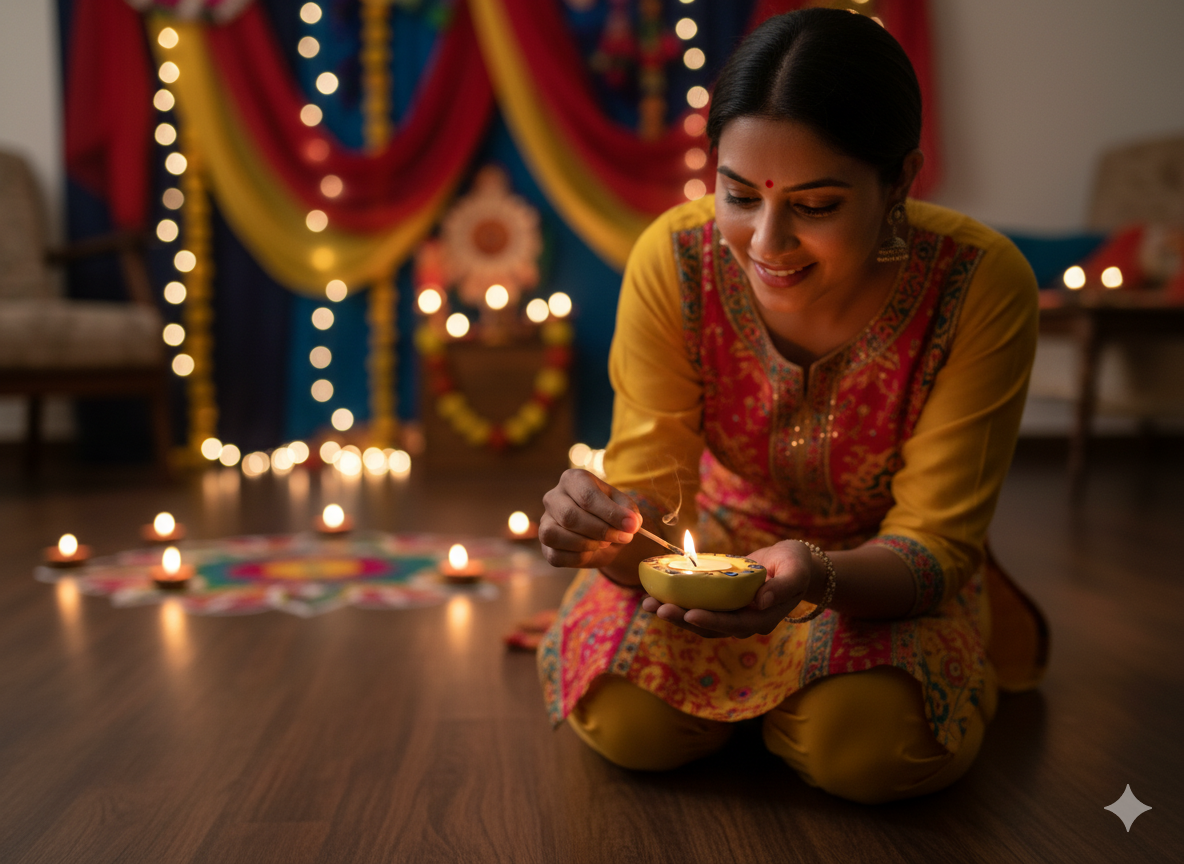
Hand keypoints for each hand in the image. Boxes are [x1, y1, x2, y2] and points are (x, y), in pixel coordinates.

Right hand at [539, 469, 641, 568]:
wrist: (602, 534)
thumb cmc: (610, 514)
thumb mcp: (624, 506)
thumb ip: (629, 512)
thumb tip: (632, 523)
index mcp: (573, 479)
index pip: (588, 495)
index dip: (611, 513)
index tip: (632, 526)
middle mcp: (553, 497)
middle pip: (570, 516)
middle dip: (601, 531)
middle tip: (624, 537)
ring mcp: (545, 521)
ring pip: (556, 535)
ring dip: (587, 544)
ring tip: (605, 543)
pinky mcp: (545, 545)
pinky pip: (555, 556)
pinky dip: (578, 558)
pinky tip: (591, 552)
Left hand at [639, 540, 816, 637]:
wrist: (794, 565)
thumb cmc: (796, 565)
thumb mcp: (795, 571)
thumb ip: (783, 586)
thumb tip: (762, 601)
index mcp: (763, 617)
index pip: (735, 623)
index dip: (711, 621)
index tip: (690, 614)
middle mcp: (744, 621)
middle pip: (710, 627)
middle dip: (682, 619)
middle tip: (657, 608)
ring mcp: (731, 614)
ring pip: (698, 620)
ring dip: (673, 613)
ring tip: (647, 604)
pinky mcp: (720, 604)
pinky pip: (697, 606)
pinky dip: (677, 602)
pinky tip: (656, 594)